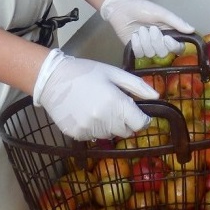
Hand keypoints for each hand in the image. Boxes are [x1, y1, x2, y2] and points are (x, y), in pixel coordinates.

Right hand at [33, 49, 158, 139]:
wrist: (52, 79)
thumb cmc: (86, 72)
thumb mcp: (114, 73)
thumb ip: (137, 86)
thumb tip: (157, 96)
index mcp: (115, 102)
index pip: (139, 124)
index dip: (142, 119)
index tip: (138, 113)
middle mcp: (103, 119)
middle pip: (126, 131)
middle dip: (126, 121)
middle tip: (115, 107)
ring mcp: (89, 129)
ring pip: (110, 135)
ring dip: (110, 126)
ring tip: (99, 108)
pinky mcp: (76, 134)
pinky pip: (93, 137)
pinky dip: (94, 129)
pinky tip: (86, 114)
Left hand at [99, 0, 192, 57]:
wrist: (122, 9)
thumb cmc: (142, 8)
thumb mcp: (161, 13)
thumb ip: (176, 22)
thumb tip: (192, 30)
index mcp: (169, 33)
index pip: (178, 48)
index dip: (173, 46)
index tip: (166, 37)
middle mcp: (160, 42)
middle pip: (163, 53)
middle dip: (155, 41)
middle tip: (150, 29)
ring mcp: (148, 47)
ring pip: (150, 53)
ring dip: (144, 41)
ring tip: (140, 30)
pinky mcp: (136, 50)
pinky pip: (140, 54)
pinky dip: (136, 45)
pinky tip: (134, 36)